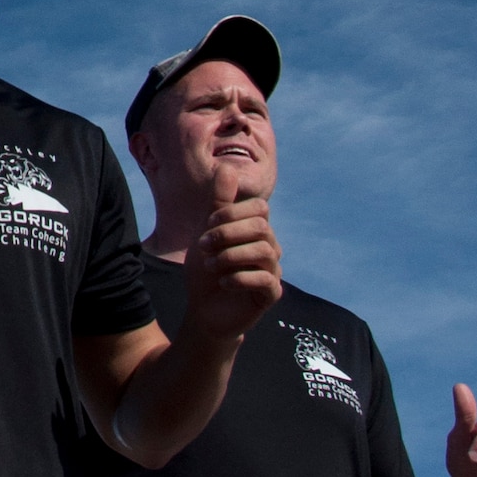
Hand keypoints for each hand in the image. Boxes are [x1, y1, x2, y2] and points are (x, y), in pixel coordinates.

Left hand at [183, 164, 281, 339]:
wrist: (204, 308)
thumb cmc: (207, 268)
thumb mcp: (206, 232)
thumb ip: (218, 203)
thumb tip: (227, 168)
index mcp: (256, 231)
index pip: (259, 208)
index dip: (231, 213)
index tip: (207, 226)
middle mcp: (270, 248)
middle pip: (262, 227)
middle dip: (228, 233)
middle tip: (203, 246)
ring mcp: (273, 271)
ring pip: (264, 251)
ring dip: (230, 256)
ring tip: (211, 265)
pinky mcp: (270, 294)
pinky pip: (265, 279)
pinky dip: (239, 278)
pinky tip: (223, 282)